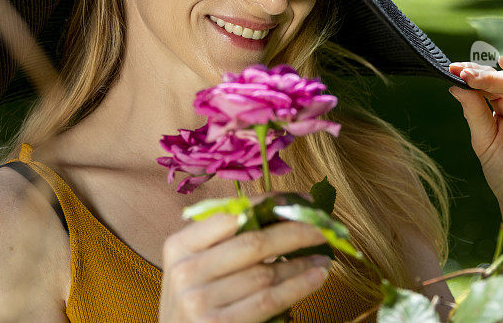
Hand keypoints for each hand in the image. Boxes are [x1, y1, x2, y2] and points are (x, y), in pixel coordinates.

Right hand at [158, 207, 331, 322]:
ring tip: (323, 256)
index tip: (301, 201)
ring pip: (266, 273)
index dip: (271, 204)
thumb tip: (281, 211)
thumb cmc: (195, 299)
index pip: (231, 214)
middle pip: (254, 242)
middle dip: (295, 231)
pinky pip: (269, 300)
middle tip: (322, 227)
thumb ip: (227, 240)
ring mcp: (199, 301)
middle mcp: (186, 271)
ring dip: (301, 263)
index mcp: (179, 245)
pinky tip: (316, 277)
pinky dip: (298, 286)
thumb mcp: (197, 265)